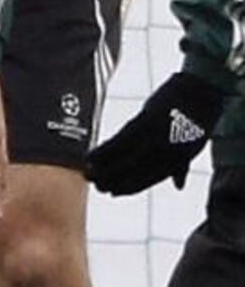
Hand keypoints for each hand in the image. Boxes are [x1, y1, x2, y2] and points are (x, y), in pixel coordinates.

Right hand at [87, 71, 224, 194]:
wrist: (198, 93)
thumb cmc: (195, 120)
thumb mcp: (192, 148)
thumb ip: (180, 167)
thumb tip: (178, 185)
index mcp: (175, 161)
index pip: (147, 179)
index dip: (128, 187)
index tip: (112, 192)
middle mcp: (165, 153)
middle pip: (133, 171)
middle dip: (112, 179)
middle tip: (94, 184)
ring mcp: (155, 138)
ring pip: (125, 157)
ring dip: (104, 166)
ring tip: (88, 171)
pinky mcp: (145, 122)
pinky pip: (121, 140)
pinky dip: (105, 149)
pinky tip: (92, 154)